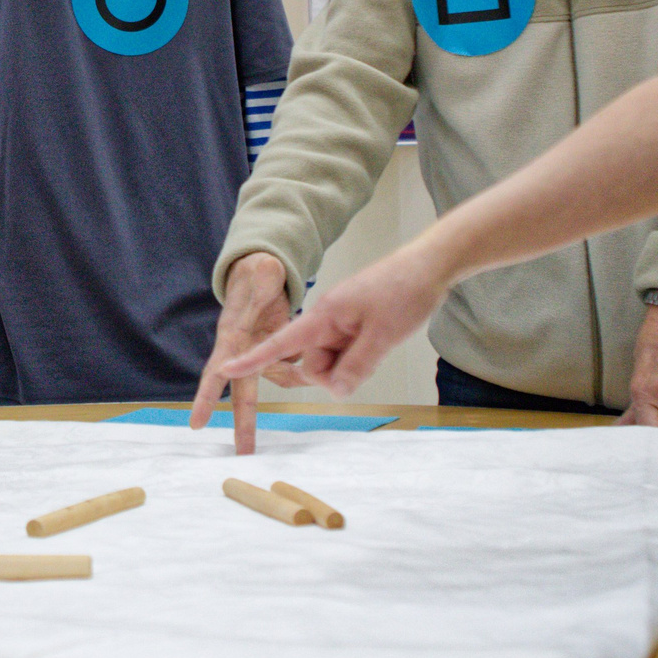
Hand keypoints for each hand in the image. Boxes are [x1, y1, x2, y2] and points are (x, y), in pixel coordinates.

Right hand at [188, 253, 310, 454]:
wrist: (263, 272)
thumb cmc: (257, 273)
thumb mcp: (260, 272)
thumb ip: (263, 278)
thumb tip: (266, 271)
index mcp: (233, 334)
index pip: (219, 368)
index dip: (209, 395)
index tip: (198, 422)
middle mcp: (243, 350)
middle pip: (243, 392)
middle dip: (243, 424)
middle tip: (243, 454)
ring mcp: (261, 353)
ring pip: (276, 380)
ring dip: (291, 384)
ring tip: (293, 392)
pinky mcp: (277, 352)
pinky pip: (294, 367)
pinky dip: (306, 367)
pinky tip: (322, 353)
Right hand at [220, 242, 446, 403]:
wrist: (430, 266)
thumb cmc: (404, 292)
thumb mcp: (382, 336)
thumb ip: (355, 367)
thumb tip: (335, 391)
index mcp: (324, 315)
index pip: (281, 342)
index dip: (254, 358)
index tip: (226, 369)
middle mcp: (327, 319)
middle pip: (314, 362)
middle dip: (336, 372)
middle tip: (369, 358)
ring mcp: (343, 322)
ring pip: (334, 360)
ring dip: (353, 364)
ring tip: (381, 344)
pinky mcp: (357, 324)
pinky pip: (348, 352)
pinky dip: (361, 356)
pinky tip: (382, 341)